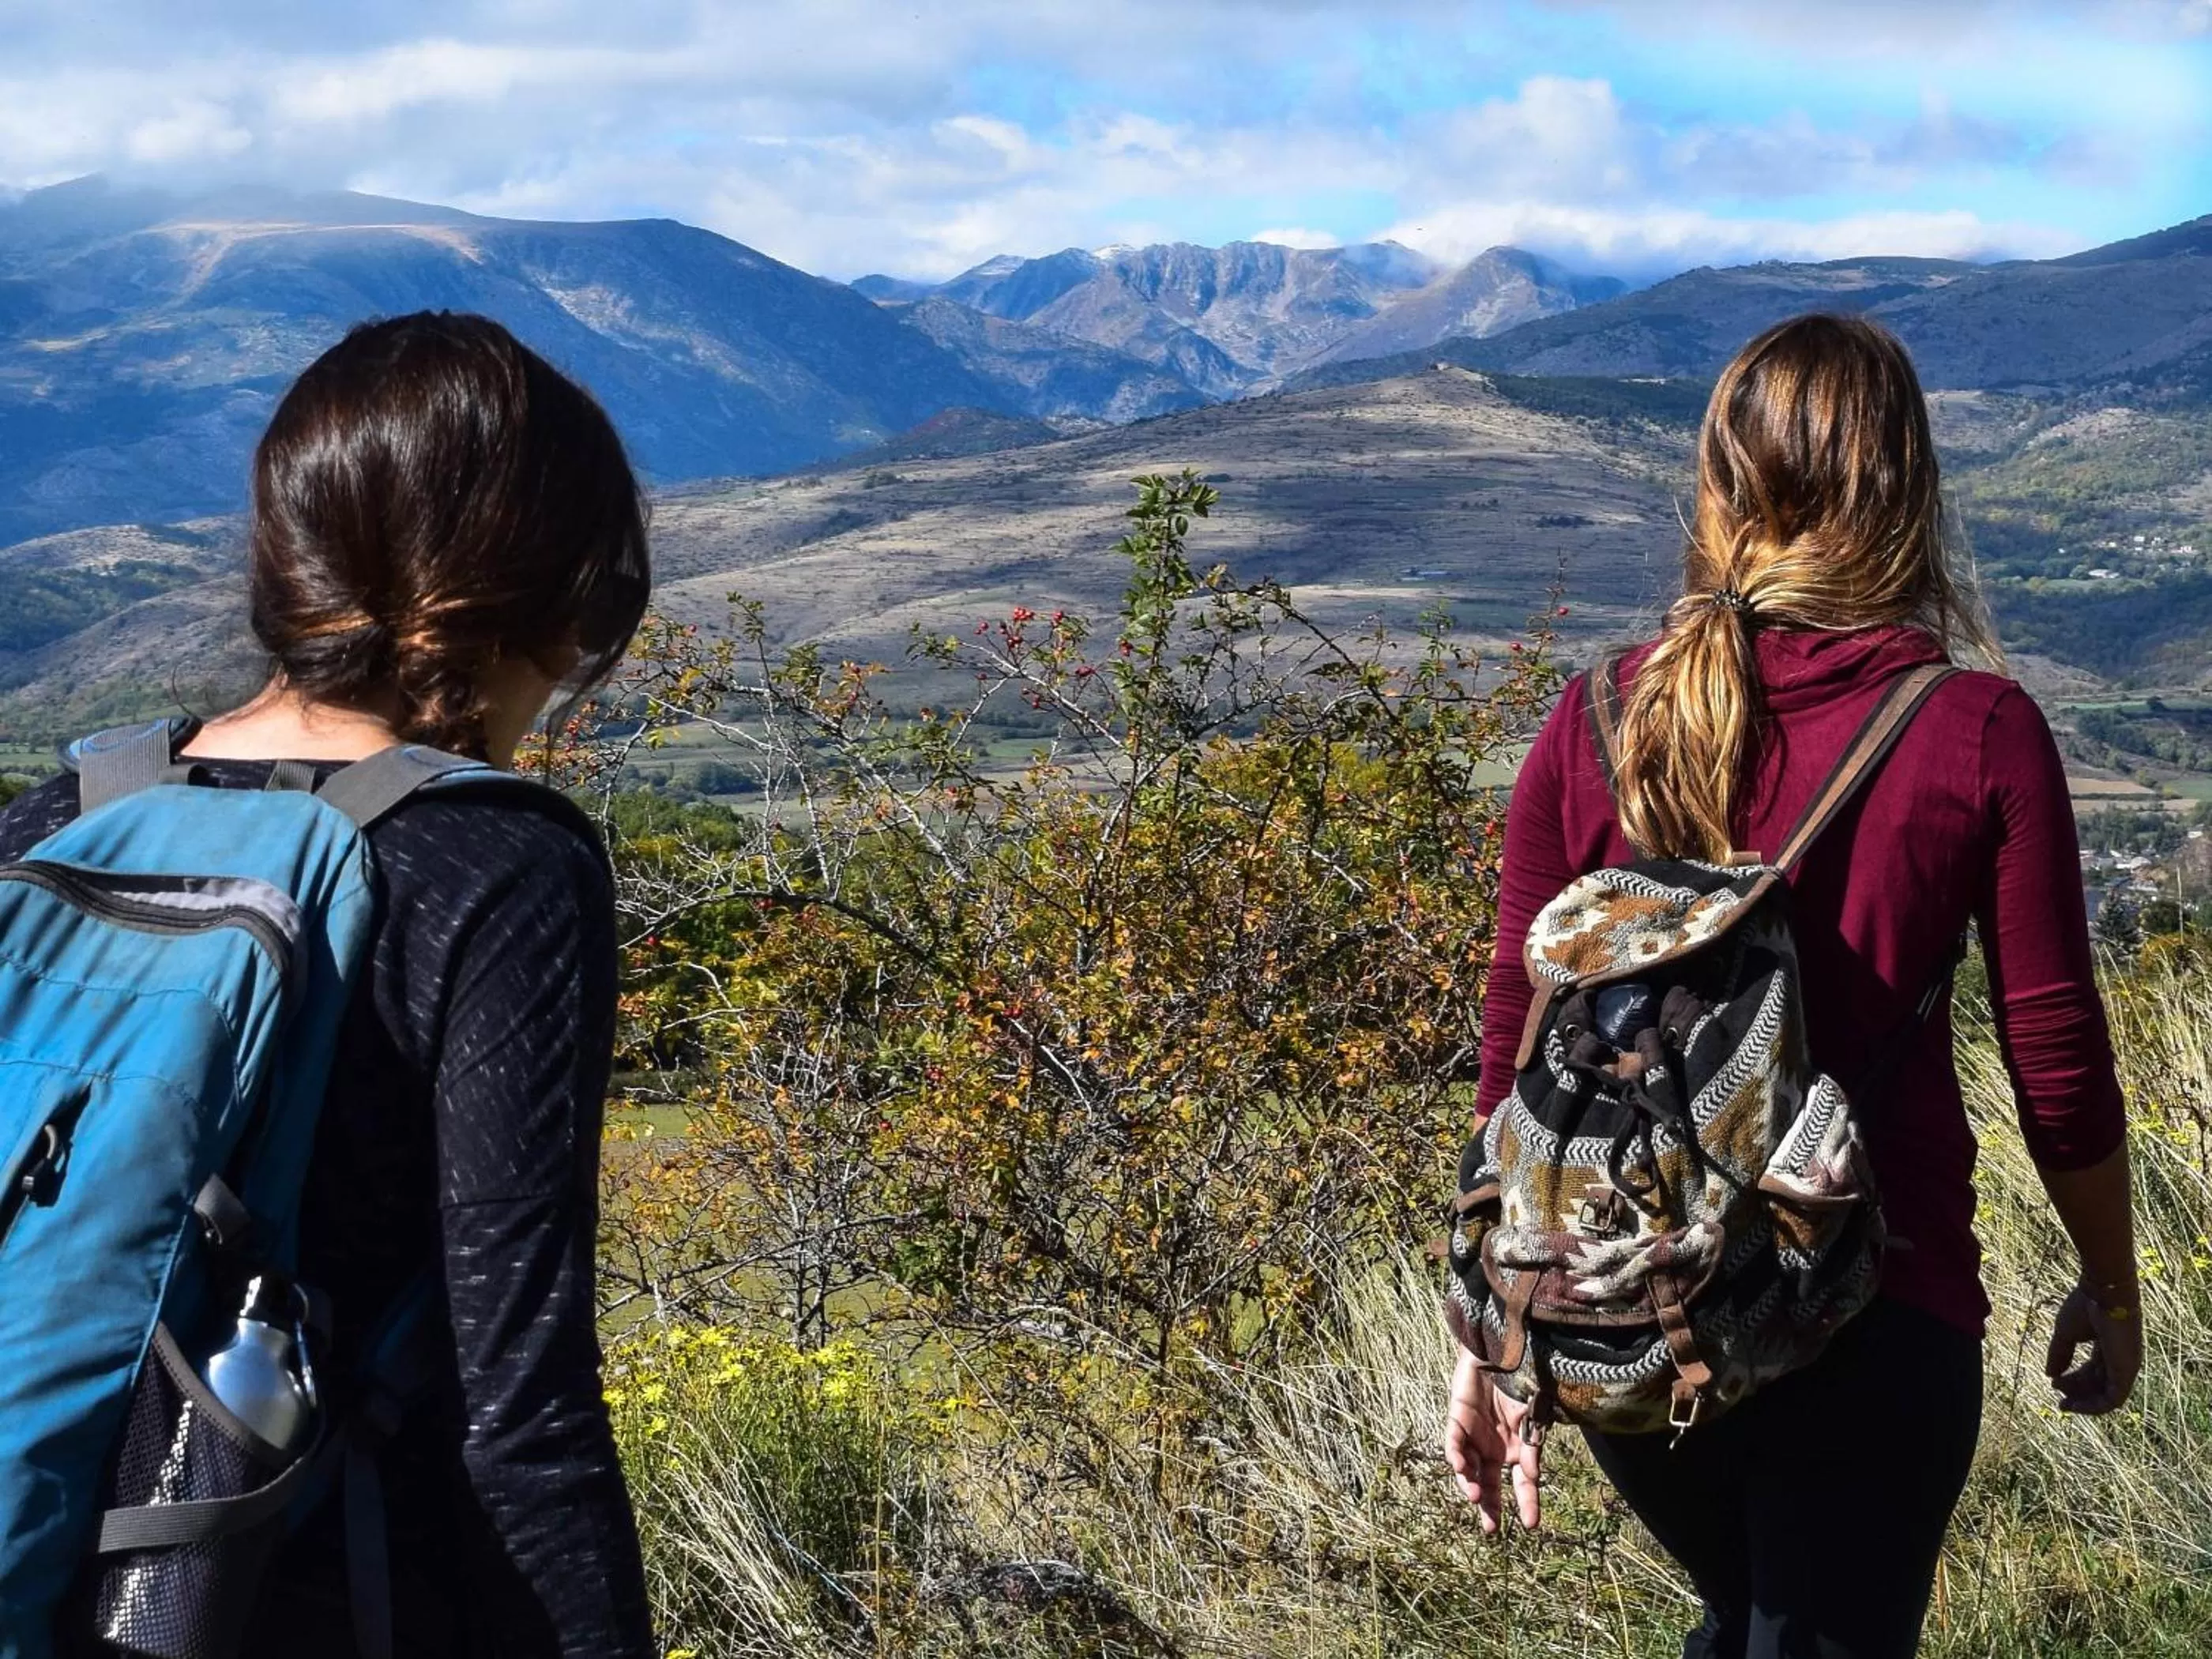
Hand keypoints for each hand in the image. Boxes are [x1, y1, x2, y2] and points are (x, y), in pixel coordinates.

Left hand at [1444, 1347, 1542, 1532]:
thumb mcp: (1532, 1418)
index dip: (1526, 1503)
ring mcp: (1473, 1437)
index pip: (1521, 1484)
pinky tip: (1460, 1467)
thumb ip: (1530, 1447)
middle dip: (1489, 1506)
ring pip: (1467, 1469)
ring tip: (1476, 1498)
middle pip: (1488, 1485)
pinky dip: (1455, 1457)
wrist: (1502, 1350)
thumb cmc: (1520, 1383)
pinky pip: (1453, 1444)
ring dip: (1470, 1484)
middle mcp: (1493, 1449)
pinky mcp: (1456, 1420)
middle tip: (1490, 1528)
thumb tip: (1532, 1477)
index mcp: (1515, 1450)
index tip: (1532, 1525)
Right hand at [2044, 1279, 2142, 1414]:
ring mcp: (2125, 1366)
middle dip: (2078, 1392)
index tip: (2054, 1383)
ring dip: (2085, 1403)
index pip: (2092, 1369)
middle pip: (2098, 1383)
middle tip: (2060, 1401)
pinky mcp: (2127, 1373)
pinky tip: (2075, 1406)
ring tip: (2065, 1405)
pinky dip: (2094, 1407)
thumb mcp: (2065, 1332)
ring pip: (2106, 1396)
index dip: (2073, 1379)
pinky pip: (2113, 1400)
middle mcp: (2119, 1358)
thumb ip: (2059, 1353)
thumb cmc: (2085, 1306)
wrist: (2103, 1293)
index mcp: (2108, 1345)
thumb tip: (2050, 1373)